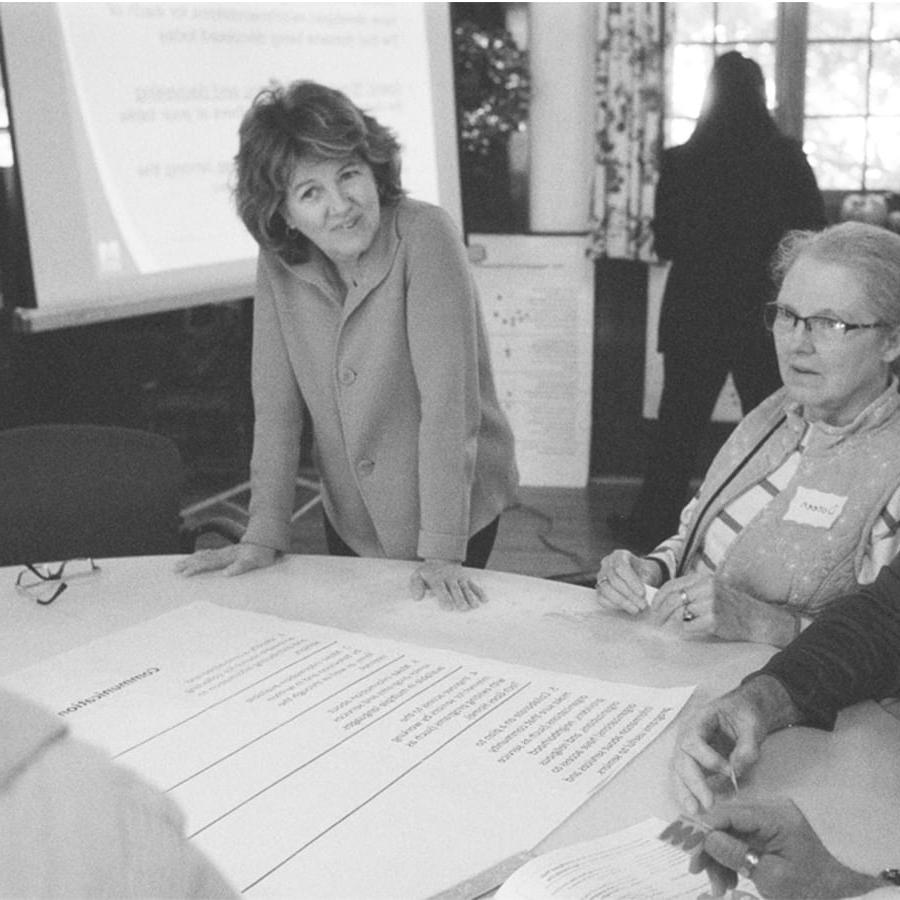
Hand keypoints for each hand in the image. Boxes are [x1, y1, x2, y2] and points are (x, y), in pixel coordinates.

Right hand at [174, 542, 277, 577]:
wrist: (269, 542)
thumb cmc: (263, 554)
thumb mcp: (255, 562)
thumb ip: (241, 566)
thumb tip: (227, 573)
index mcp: (228, 557)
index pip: (208, 563)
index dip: (196, 568)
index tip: (185, 574)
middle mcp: (224, 553)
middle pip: (202, 558)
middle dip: (188, 564)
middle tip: (174, 569)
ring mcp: (225, 552)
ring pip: (204, 555)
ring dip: (191, 559)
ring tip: (179, 564)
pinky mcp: (228, 552)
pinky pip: (211, 553)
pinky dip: (201, 554)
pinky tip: (197, 555)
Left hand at [410, 559, 485, 610]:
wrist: (440, 559)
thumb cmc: (427, 574)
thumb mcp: (417, 577)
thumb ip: (416, 586)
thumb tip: (417, 598)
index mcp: (436, 578)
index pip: (440, 588)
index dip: (444, 597)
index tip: (448, 608)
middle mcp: (449, 577)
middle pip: (455, 589)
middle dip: (459, 598)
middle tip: (463, 608)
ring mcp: (460, 578)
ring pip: (466, 588)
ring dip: (470, 597)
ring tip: (474, 606)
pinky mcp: (467, 579)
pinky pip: (475, 585)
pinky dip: (480, 592)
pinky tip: (485, 600)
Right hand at [595, 550, 663, 614]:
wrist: (641, 576)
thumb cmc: (645, 573)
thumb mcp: (648, 572)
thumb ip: (646, 580)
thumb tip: (645, 596)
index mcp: (619, 555)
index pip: (621, 567)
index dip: (631, 581)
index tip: (642, 593)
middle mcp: (607, 563)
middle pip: (613, 579)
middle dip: (629, 594)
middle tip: (642, 605)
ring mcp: (601, 576)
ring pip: (606, 589)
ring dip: (622, 601)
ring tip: (636, 609)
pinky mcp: (599, 589)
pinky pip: (601, 598)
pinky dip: (614, 605)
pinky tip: (626, 609)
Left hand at [654, 575, 793, 644]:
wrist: (758, 619)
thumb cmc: (732, 606)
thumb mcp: (712, 591)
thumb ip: (692, 592)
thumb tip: (664, 601)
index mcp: (703, 578)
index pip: (672, 586)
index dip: (658, 599)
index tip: (652, 608)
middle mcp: (706, 588)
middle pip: (673, 600)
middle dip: (659, 612)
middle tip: (654, 622)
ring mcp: (711, 603)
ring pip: (680, 613)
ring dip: (670, 623)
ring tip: (666, 628)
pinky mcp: (714, 619)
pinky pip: (689, 626)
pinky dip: (683, 630)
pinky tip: (685, 632)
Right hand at [673, 689, 767, 813]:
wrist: (743, 711)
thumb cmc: (745, 713)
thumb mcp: (752, 726)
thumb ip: (746, 748)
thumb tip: (735, 773)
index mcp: (698, 720)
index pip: (692, 740)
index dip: (708, 758)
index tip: (728, 771)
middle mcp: (687, 734)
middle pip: (682, 759)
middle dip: (693, 783)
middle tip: (708, 803)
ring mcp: (688, 749)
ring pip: (679, 771)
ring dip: (685, 791)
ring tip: (694, 811)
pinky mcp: (694, 762)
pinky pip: (686, 777)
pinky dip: (689, 792)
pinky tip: (695, 807)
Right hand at [692, 799, 880, 898]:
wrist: (842, 891)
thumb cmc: (810, 887)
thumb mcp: (771, 877)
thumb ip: (736, 854)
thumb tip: (705, 838)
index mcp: (774, 815)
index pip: (728, 813)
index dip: (704, 831)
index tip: (691, 854)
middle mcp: (770, 808)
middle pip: (726, 822)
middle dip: (711, 849)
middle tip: (701, 875)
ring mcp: (769, 818)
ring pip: (730, 831)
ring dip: (719, 857)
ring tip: (718, 885)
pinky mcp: (768, 830)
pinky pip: (741, 838)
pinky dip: (731, 857)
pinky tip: (727, 878)